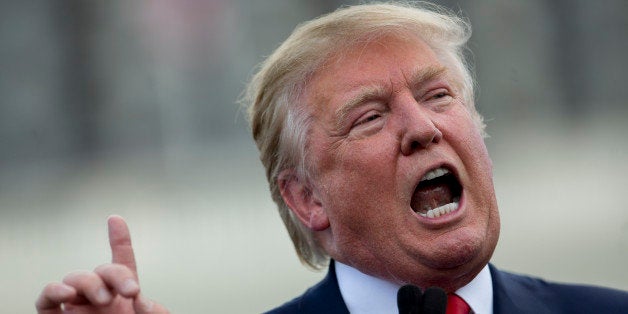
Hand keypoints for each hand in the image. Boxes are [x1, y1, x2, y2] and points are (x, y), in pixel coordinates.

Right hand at [36, 215, 168, 313]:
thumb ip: (154, 312)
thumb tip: (140, 300)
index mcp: (124, 295)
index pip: (122, 261)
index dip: (119, 239)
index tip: (115, 220)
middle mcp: (100, 298)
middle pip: (101, 269)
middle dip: (115, 275)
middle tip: (130, 291)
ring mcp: (77, 308)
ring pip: (75, 278)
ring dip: (88, 283)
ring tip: (103, 299)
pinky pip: (46, 300)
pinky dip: (53, 291)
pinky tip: (66, 294)